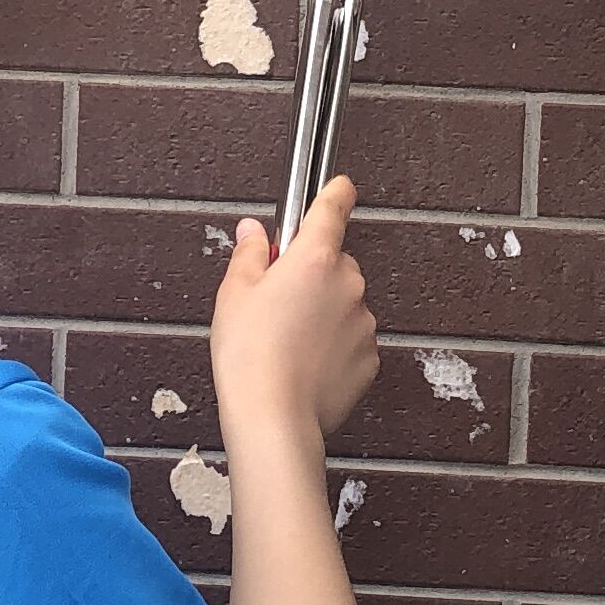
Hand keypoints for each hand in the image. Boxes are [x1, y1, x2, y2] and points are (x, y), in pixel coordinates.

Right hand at [210, 177, 377, 449]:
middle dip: (313, 274)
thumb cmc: (249, 357)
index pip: (332, 210)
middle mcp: (347, 284)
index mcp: (314, 259)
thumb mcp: (234, 295)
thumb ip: (248, 255)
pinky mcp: (369, 358)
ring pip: (344, 304)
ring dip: (324, 313)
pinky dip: (334, 346)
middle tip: (278, 300)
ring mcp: (363, 322)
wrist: (274, 418)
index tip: (340, 186)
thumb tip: (253, 232)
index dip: (335, 194)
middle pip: (335, 263)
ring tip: (288, 342)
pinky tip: (305, 364)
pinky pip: (352, 340)